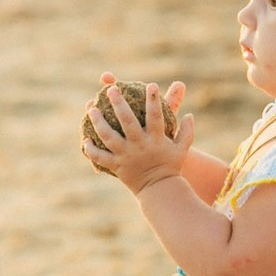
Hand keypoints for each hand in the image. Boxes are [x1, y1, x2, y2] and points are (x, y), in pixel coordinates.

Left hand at [83, 79, 195, 193]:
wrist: (160, 190)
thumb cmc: (171, 166)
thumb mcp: (182, 149)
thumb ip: (187, 131)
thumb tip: (190, 115)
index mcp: (156, 139)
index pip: (156, 116)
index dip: (154, 100)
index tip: (151, 85)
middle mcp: (140, 145)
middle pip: (127, 121)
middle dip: (118, 103)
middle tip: (111, 89)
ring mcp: (126, 156)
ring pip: (109, 136)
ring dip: (98, 122)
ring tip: (91, 108)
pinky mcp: (117, 166)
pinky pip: (100, 157)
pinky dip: (91, 149)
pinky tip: (85, 139)